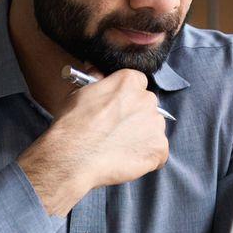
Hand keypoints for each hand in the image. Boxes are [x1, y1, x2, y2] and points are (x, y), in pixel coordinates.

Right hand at [18, 68, 169, 215]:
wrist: (74, 157)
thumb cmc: (72, 125)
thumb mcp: (80, 92)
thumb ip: (96, 81)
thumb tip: (97, 72)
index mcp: (129, 81)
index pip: (138, 83)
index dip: (127, 97)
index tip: (118, 108)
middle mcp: (147, 99)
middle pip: (148, 106)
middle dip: (136, 117)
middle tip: (117, 131)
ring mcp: (155, 124)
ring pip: (154, 129)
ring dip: (142, 137)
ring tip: (119, 148)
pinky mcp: (159, 148)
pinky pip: (158, 153)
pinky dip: (147, 158)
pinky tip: (127, 160)